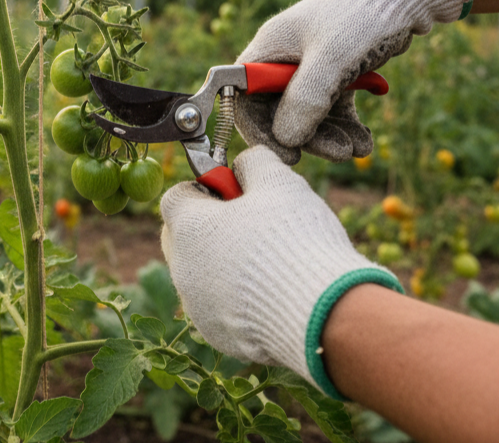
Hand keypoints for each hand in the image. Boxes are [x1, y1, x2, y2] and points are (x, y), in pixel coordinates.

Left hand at [160, 146, 400, 395]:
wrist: (322, 315)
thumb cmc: (296, 240)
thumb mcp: (279, 182)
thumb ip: (254, 163)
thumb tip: (245, 163)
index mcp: (188, 226)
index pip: (176, 196)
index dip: (207, 188)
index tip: (237, 192)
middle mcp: (181, 267)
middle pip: (182, 236)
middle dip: (210, 226)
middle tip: (252, 224)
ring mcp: (195, 304)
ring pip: (200, 272)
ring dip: (224, 262)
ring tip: (270, 260)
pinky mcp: (215, 334)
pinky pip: (218, 305)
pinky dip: (237, 296)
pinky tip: (273, 292)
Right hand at [235, 0, 471, 163]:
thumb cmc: (362, 15)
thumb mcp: (331, 57)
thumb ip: (305, 98)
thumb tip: (285, 139)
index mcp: (269, 48)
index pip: (245, 96)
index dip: (259, 128)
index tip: (285, 152)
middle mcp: (284, 59)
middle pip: (279, 110)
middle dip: (308, 136)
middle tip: (337, 154)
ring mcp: (310, 67)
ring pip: (309, 114)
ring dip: (331, 136)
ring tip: (358, 150)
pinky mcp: (335, 73)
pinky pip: (332, 108)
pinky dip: (346, 126)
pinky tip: (364, 141)